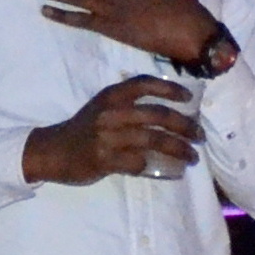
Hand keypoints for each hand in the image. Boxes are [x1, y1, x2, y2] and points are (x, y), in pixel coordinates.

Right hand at [25, 76, 202, 186]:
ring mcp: (108, 136)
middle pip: (158, 115)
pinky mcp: (105, 159)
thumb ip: (129, 104)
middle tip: (200, 136)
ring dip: (179, 149)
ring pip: (154, 139)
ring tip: (193, 157)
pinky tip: (168, 171)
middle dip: (185, 126)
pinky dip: (156, 167)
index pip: (144, 84)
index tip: (188, 98)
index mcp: (112, 96)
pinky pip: (139, 163)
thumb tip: (169, 110)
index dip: (169, 88)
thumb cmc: (85, 128)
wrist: (54, 150)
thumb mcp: (103, 106)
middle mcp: (111, 112)